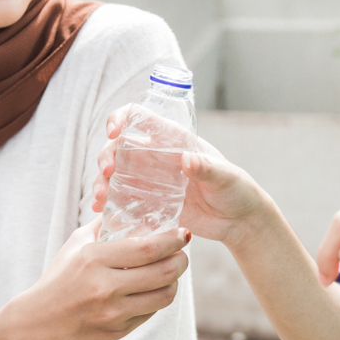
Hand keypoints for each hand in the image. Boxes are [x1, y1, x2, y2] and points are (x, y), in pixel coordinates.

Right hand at [0, 218, 190, 339]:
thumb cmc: (58, 279)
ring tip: (171, 273)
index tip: (183, 234)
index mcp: (94, 259)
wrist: (37, 325)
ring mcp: (113, 313)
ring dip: (174, 283)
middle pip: (163, 272)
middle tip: (183, 255)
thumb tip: (131, 207)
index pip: (147, 248)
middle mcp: (105, 287)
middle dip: (181, 261)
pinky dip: (157, 300)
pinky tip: (153, 290)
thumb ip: (103, 226)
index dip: (172, 240)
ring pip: (163, 296)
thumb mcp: (75, 245)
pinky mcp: (117, 332)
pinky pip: (150, 313)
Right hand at [92, 105, 266, 245]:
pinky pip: (123, 201)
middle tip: (106, 174)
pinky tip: (101, 213)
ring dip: (102, 183)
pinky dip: (109, 205)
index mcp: (174, 140)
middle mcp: (157, 157)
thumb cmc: (237, 189)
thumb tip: (188, 159)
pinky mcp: (150, 204)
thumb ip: (208, 167)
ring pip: (115, 175)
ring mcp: (150, 181)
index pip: (140, 119)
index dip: (121, 118)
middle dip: (106, 156)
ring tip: (99, 199)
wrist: (239, 220)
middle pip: (119, 148)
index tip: (113, 131)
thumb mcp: (227, 177)